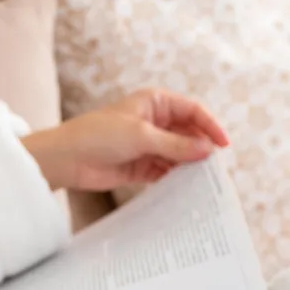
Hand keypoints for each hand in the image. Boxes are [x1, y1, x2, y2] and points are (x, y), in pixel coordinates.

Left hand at [22, 89, 229, 191]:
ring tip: (203, 180)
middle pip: (188, 133)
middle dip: (201, 148)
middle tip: (214, 167)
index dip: (210, 126)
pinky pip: (166, 170)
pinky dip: (176, 177)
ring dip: (189, 165)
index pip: (192, 110)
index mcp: (155, 102)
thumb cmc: (99, 135)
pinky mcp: (141, 165)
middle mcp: (155, 121)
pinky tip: (186, 187)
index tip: (223, 145)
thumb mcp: (142, 137)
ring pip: (179, 153)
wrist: (66, 158)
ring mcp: (149, 144)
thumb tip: (207, 150)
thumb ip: (175, 145)